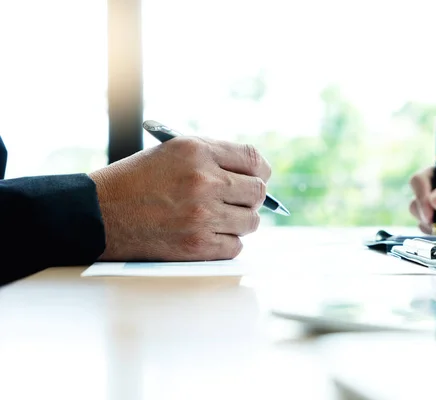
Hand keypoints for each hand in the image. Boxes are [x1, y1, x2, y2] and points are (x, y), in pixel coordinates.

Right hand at [89, 137, 270, 260]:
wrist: (98, 213)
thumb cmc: (135, 181)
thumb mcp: (171, 152)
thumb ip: (213, 157)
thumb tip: (255, 173)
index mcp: (197, 152)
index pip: (253, 159)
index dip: (260, 170)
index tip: (258, 177)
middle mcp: (204, 181)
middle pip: (258, 192)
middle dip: (250, 197)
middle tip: (236, 200)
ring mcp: (202, 215)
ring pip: (251, 221)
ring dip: (239, 221)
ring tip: (217, 217)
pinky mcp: (197, 245)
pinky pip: (235, 246)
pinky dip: (226, 242)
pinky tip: (207, 234)